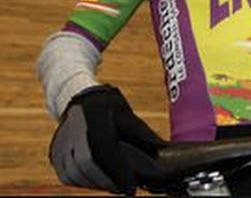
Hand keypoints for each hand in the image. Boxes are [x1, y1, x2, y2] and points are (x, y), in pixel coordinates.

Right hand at [49, 85, 165, 194]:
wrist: (80, 97)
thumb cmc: (108, 107)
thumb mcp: (127, 114)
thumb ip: (141, 133)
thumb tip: (161, 149)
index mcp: (93, 121)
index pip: (104, 152)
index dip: (118, 173)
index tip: (131, 189)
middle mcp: (73, 134)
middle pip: (88, 167)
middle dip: (108, 181)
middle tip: (125, 189)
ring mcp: (60, 144)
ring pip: (76, 174)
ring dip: (96, 183)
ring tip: (115, 185)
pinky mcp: (55, 154)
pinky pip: (68, 174)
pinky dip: (84, 180)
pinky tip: (99, 180)